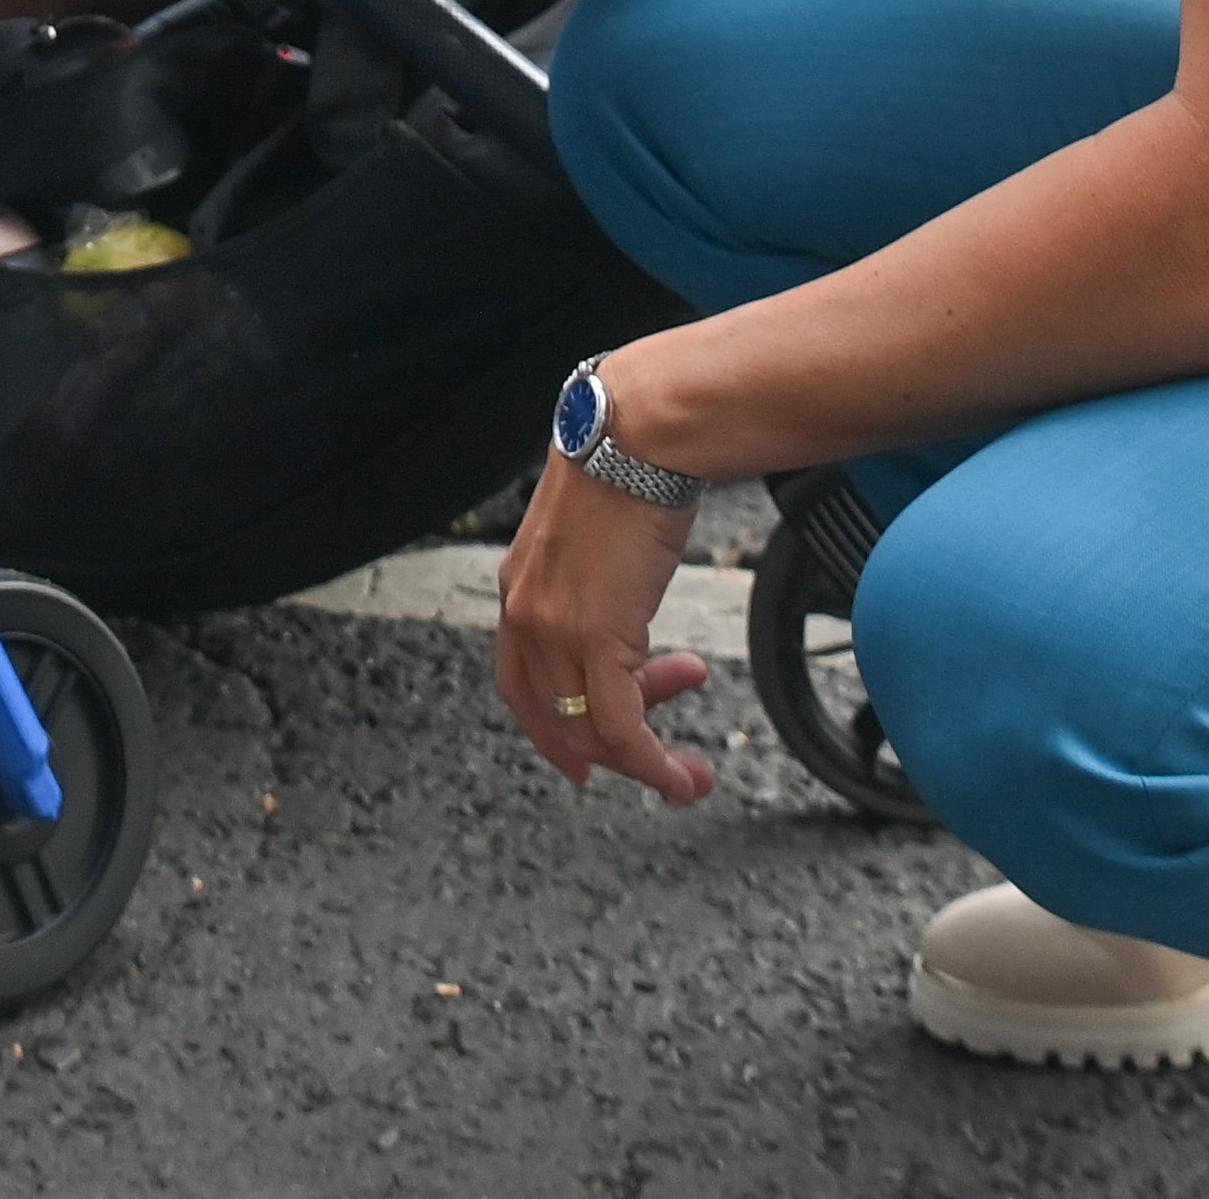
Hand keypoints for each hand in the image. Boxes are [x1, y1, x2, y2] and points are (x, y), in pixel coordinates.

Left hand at [495, 444, 715, 805]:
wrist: (639, 435)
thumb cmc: (629, 467)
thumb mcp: (597, 535)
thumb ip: (596, 577)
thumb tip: (627, 593)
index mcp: (519, 588)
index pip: (522, 683)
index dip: (551, 730)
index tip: (588, 757)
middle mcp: (524, 615)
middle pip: (552, 717)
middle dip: (607, 753)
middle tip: (655, 767)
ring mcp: (553, 628)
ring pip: (587, 730)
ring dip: (640, 766)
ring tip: (689, 774)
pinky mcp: (594, 635)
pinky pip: (619, 726)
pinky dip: (649, 763)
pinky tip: (680, 772)